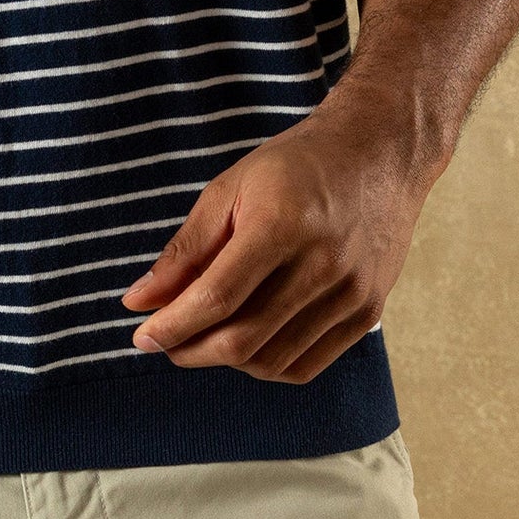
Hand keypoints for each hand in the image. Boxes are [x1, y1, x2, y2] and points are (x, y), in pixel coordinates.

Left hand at [118, 90, 441, 381]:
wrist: (380, 153)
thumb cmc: (297, 165)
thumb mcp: (230, 188)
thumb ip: (185, 250)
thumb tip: (139, 301)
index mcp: (281, 225)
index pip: (217, 297)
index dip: (173, 325)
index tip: (141, 335)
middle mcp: (322, 265)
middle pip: (244, 338)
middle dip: (191, 350)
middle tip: (165, 342)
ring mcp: (351, 294)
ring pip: (272, 360)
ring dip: (226, 361)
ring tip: (201, 338)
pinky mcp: (368, 313)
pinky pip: (307, 366)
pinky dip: (266, 365)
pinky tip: (245, 342)